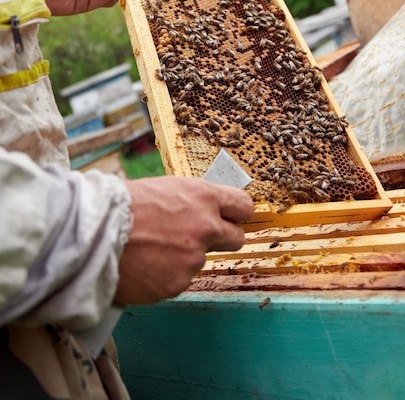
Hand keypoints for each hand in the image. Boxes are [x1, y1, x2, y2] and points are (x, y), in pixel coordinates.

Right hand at [114, 176, 253, 304]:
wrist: (94, 233)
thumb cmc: (122, 204)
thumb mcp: (165, 189)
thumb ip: (192, 202)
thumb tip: (205, 211)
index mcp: (203, 197)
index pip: (243, 206)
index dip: (236, 214)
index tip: (232, 218)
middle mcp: (205, 227)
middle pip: (236, 238)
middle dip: (221, 238)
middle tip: (197, 237)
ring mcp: (193, 258)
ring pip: (200, 260)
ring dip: (184, 257)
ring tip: (152, 248)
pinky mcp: (177, 283)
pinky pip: (179, 278)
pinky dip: (166, 274)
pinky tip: (145, 264)